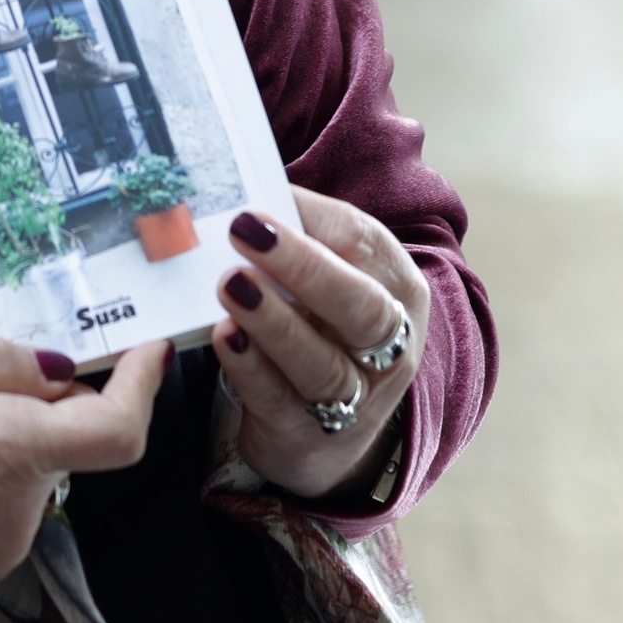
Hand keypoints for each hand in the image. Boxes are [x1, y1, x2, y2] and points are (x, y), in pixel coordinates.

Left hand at [211, 185, 429, 500]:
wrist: (328, 437)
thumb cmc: (321, 330)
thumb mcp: (329, 283)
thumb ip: (297, 239)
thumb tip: (232, 185)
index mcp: (396, 287)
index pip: (362, 244)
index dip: (311, 219)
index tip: (259, 199)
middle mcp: (390, 345)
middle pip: (360, 307)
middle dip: (304, 266)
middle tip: (244, 230)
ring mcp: (355, 398)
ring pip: (323, 363)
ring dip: (275, 321)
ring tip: (231, 285)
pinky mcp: (310, 438)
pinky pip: (281, 401)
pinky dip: (251, 368)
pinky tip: (225, 338)